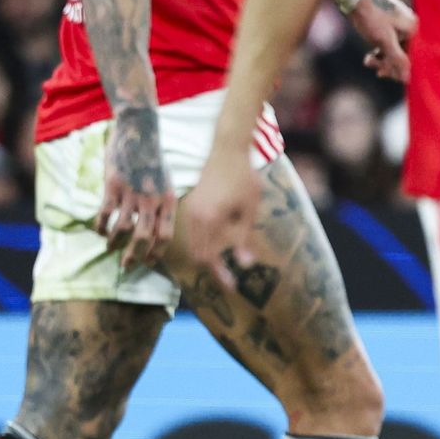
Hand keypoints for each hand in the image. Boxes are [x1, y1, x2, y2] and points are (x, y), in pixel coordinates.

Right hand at [98, 106, 176, 268]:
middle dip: (135, 255)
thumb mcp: (167, 183)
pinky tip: (99, 230)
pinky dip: (101, 225)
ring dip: (115, 242)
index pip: (166, 236)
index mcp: (169, 201)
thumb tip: (158, 230)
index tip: (149, 262)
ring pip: (124, 228)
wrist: (139, 132)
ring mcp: (132, 193)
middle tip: (126, 265)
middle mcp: (153, 200)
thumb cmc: (153, 160)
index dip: (157, 253)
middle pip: (145, 238)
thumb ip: (163, 205)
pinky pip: (106, 212)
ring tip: (110, 248)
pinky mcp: (114, 185)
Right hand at [183, 144, 259, 292]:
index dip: (220, 275)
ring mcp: (190, 211)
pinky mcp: (191, 205)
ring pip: (193, 245)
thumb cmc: (244, 179)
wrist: (227, 151)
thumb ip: (244, 239)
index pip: (209, 258)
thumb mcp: (249, 211)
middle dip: (213, 271)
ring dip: (206, 258)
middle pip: (198, 255)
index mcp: (209, 220)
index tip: (232, 287)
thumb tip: (245, 265)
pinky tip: (217, 248)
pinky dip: (202, 245)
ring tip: (224, 268)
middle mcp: (195, 218)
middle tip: (230, 282)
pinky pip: (192, 233)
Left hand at [347, 0, 417, 81]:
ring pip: (395, 50)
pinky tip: (369, 56)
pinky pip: (389, 43)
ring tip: (368, 61)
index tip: (383, 74)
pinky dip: (380, 51)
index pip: (412, 58)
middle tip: (374, 69)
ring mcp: (400, 24)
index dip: (399, 70)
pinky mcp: (389, 24)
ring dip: (382, 59)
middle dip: (388, 64)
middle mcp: (410, 27)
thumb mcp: (384, 41)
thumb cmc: (371, 16)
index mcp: (413, 30)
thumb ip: (397, 60)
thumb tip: (408, 78)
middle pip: (404, 55)